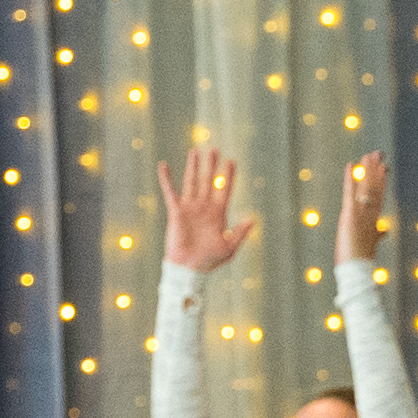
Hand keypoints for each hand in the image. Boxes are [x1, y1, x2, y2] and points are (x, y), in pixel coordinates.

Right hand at [155, 147, 251, 272]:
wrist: (188, 268)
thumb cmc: (209, 260)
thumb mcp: (229, 248)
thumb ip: (240, 233)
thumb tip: (252, 219)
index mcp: (218, 214)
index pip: (224, 190)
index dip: (228, 176)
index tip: (231, 161)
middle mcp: (204, 207)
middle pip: (208, 181)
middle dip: (211, 166)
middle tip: (214, 150)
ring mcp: (190, 208)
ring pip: (192, 182)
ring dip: (194, 167)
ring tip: (196, 151)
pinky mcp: (176, 211)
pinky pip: (170, 192)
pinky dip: (166, 179)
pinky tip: (164, 165)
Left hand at [337, 152, 386, 267]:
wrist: (357, 270)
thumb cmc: (361, 262)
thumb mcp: (370, 245)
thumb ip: (377, 235)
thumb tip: (385, 230)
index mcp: (373, 219)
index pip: (378, 196)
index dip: (381, 181)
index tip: (384, 168)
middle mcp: (369, 213)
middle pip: (374, 188)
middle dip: (377, 171)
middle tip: (379, 154)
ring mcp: (360, 213)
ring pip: (366, 187)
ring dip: (368, 170)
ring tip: (370, 155)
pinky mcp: (350, 214)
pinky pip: (350, 192)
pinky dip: (350, 178)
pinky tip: (351, 164)